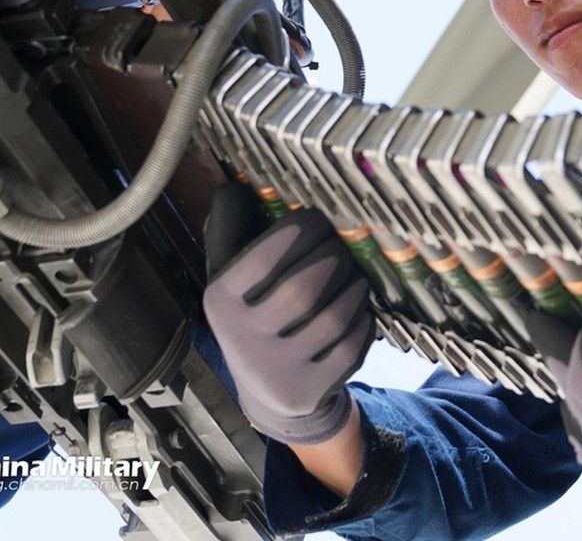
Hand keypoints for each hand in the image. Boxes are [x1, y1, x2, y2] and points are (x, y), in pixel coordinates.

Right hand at [202, 183, 373, 445]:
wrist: (268, 394)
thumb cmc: (254, 316)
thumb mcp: (233, 277)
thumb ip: (232, 231)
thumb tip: (230, 188)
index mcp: (219, 302)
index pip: (264, 256)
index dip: (300, 230)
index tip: (317, 218)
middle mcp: (241, 340)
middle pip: (304, 286)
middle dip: (334, 256)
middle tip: (345, 245)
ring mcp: (277, 371)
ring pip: (333, 316)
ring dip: (354, 286)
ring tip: (356, 274)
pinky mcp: (310, 392)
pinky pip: (351, 346)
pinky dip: (362, 319)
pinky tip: (359, 307)